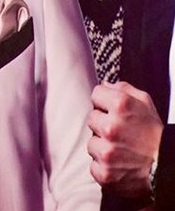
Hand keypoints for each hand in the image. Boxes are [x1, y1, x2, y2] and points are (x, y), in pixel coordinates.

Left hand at [88, 81, 162, 198]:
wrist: (167, 169)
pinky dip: (103, 167)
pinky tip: (118, 165)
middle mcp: (112, 127)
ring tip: (121, 150)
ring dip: (103, 146)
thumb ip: (124, 89)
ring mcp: (107, 151)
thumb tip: (105, 85)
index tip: (114, 112)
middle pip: (92, 118)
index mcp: (120, 105)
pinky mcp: (105, 172)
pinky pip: (94, 166)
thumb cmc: (156, 136)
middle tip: (122, 133)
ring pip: (91, 142)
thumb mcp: (146, 104)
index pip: (96, 94)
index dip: (105, 103)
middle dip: (103, 124)